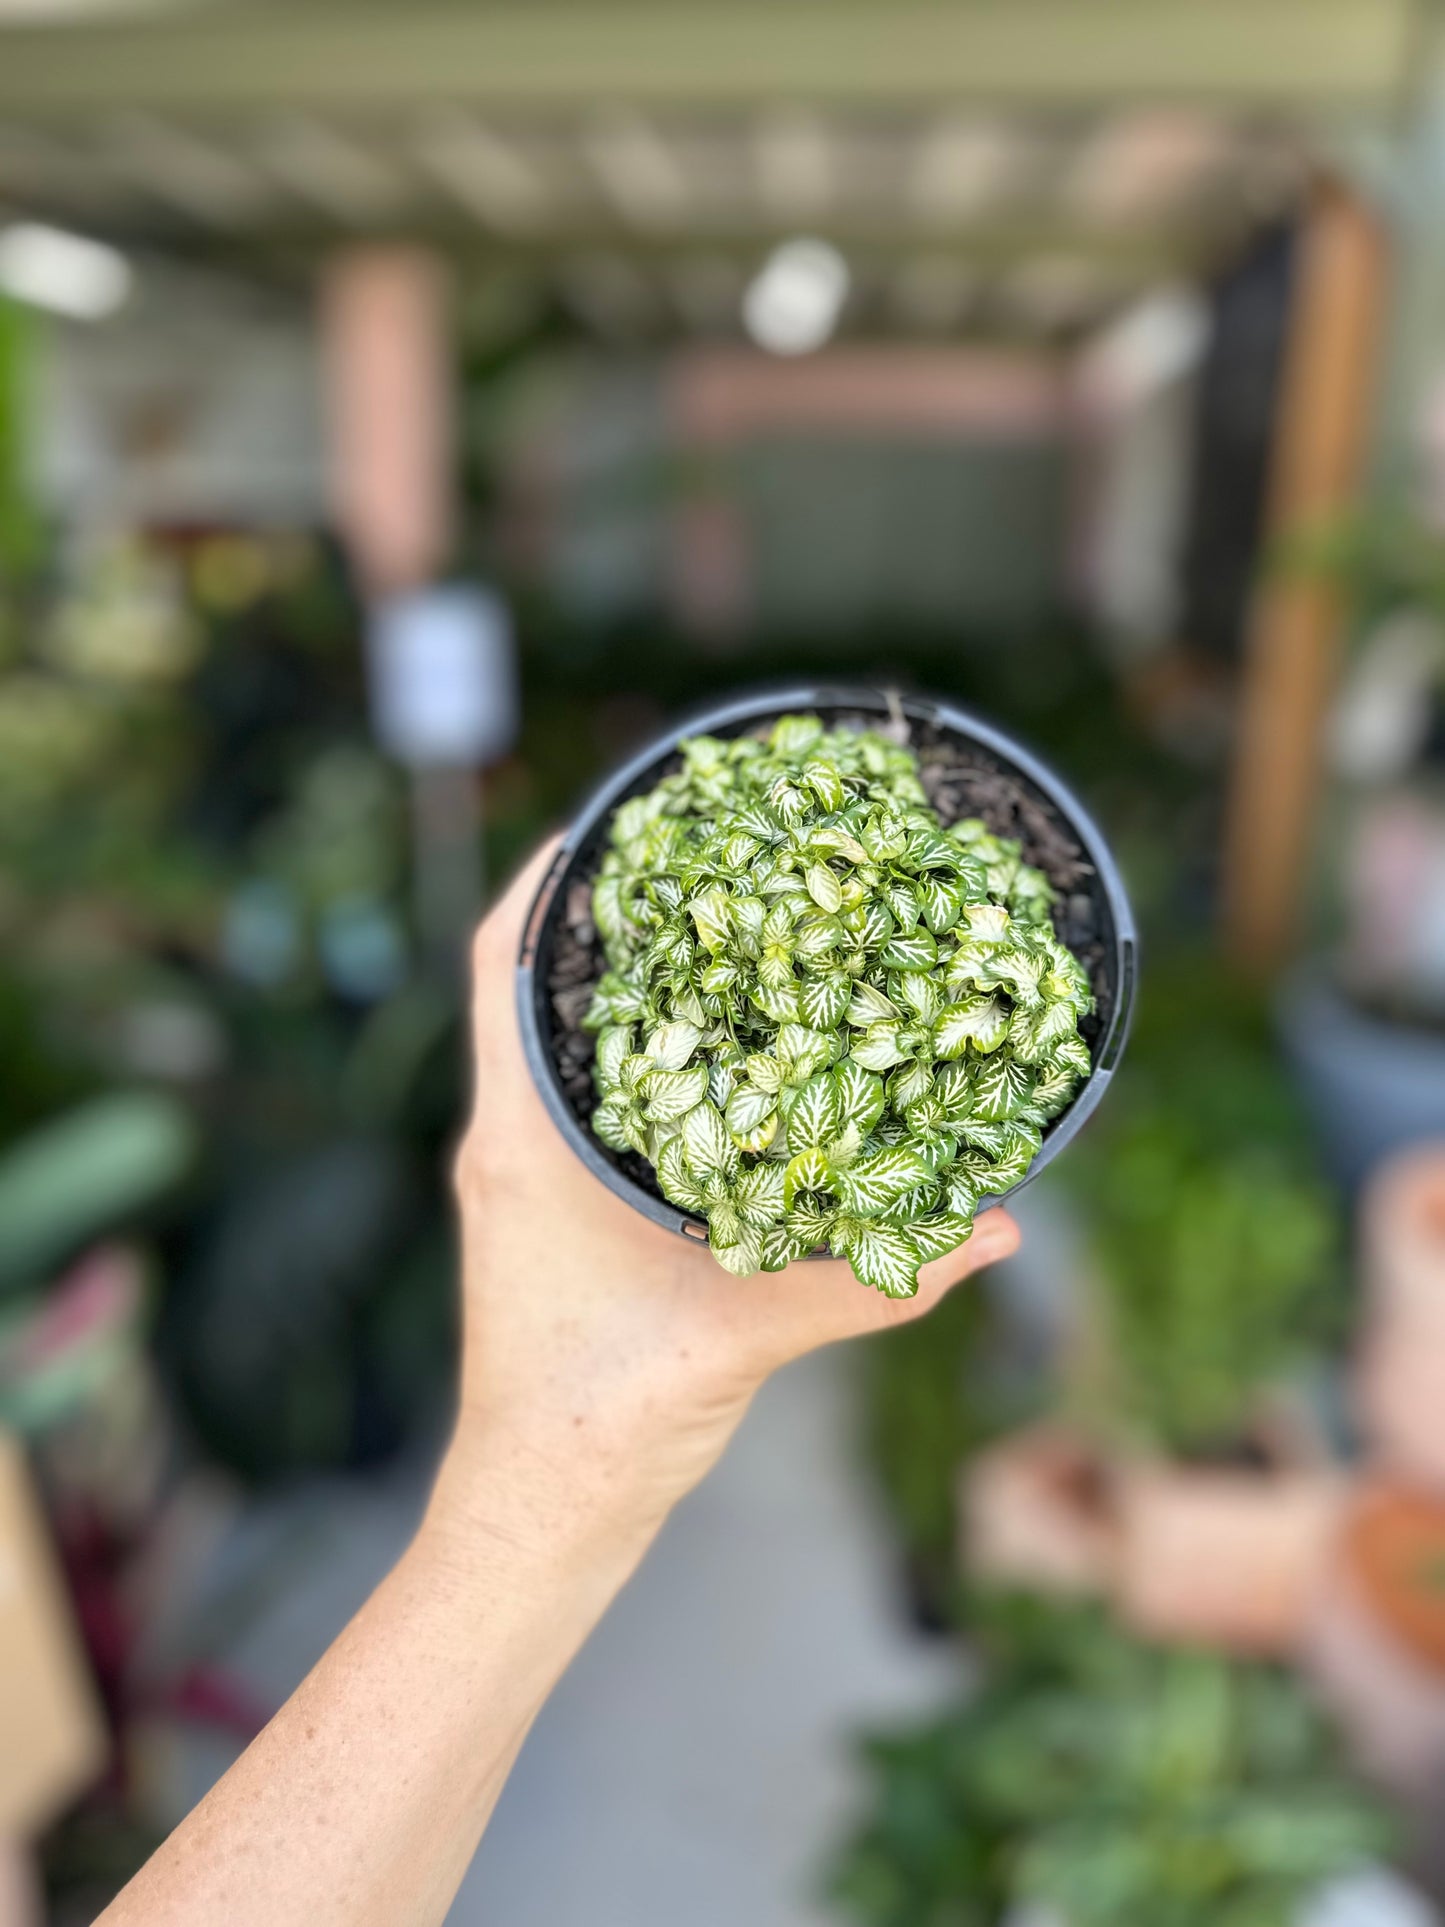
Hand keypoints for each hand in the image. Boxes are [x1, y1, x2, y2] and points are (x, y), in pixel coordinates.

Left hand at [434, 839, 1019, 1558]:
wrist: (541, 1517)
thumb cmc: (600, 1428)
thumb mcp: (740, 1340)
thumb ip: (867, 1285)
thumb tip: (997, 1232)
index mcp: (521, 1146)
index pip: (498, 969)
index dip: (541, 883)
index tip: (608, 822)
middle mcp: (508, 1145)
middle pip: (532, 989)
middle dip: (601, 919)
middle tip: (696, 865)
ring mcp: (525, 1179)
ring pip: (559, 1045)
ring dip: (617, 986)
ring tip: (712, 933)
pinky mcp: (551, 1213)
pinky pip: (582, 1098)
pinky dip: (637, 1055)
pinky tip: (716, 1052)